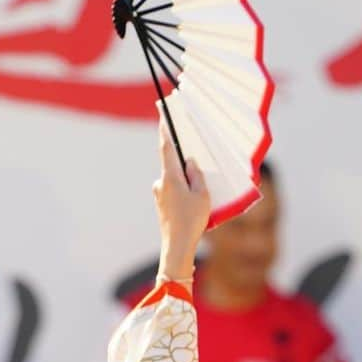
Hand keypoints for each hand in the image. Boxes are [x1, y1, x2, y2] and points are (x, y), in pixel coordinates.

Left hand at [153, 120, 209, 281]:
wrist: (176, 247)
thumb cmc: (191, 221)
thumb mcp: (202, 195)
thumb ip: (196, 175)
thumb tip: (189, 163)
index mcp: (170, 176)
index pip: (166, 146)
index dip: (165, 129)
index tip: (162, 114)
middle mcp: (161, 183)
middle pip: (172, 162)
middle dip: (183, 159)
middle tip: (194, 156)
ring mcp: (159, 194)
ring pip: (174, 179)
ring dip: (185, 180)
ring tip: (199, 192)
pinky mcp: (161, 204)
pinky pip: (174, 190)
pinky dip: (183, 191)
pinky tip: (193, 202)